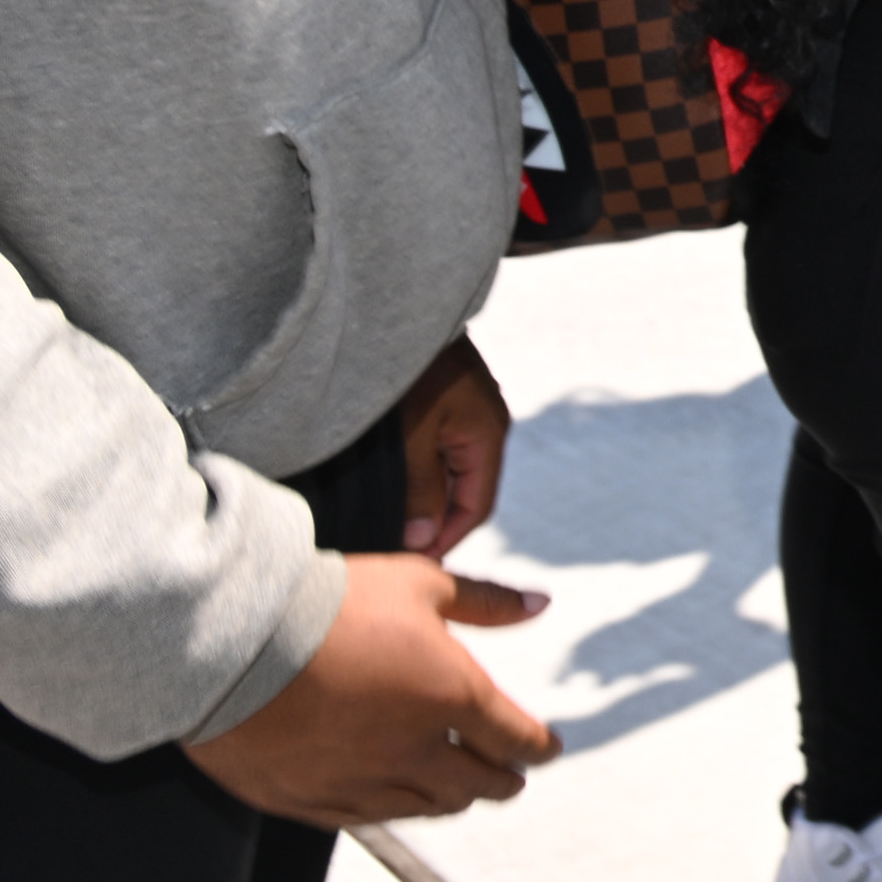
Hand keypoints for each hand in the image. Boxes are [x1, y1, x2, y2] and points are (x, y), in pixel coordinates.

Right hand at [185, 555, 554, 829]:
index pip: (514, 739)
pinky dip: (392, 810)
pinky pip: (365, 819)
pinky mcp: (309, 801)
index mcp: (452, 698)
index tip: (547, 751)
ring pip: (423, 808)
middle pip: (475, 786)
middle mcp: (412, 752)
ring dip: (449, 800)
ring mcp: (359, 783)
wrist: (233, 646)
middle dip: (500, 781)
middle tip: (509, 778)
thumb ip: (486, 602)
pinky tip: (395, 801)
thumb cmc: (332, 607)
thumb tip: (538, 603)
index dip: (538, 748)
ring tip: (458, 791)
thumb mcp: (423, 584)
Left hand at [392, 337, 509, 563]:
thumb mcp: (411, 438)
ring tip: (393, 522)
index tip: (413, 565)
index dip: (446, 540)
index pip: (476, 507)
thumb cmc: (405, 374)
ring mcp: (468, 410)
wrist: (394, 315)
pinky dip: (423, 475)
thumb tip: (424, 540)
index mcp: (487, 434)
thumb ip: (421, 490)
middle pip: (467, 490)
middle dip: (437, 523)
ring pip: (453, 471)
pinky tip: (396, 485)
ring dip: (428, 499)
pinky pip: (441, 450)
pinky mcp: (447, 401)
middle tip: (398, 549)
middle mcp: (486, 423)